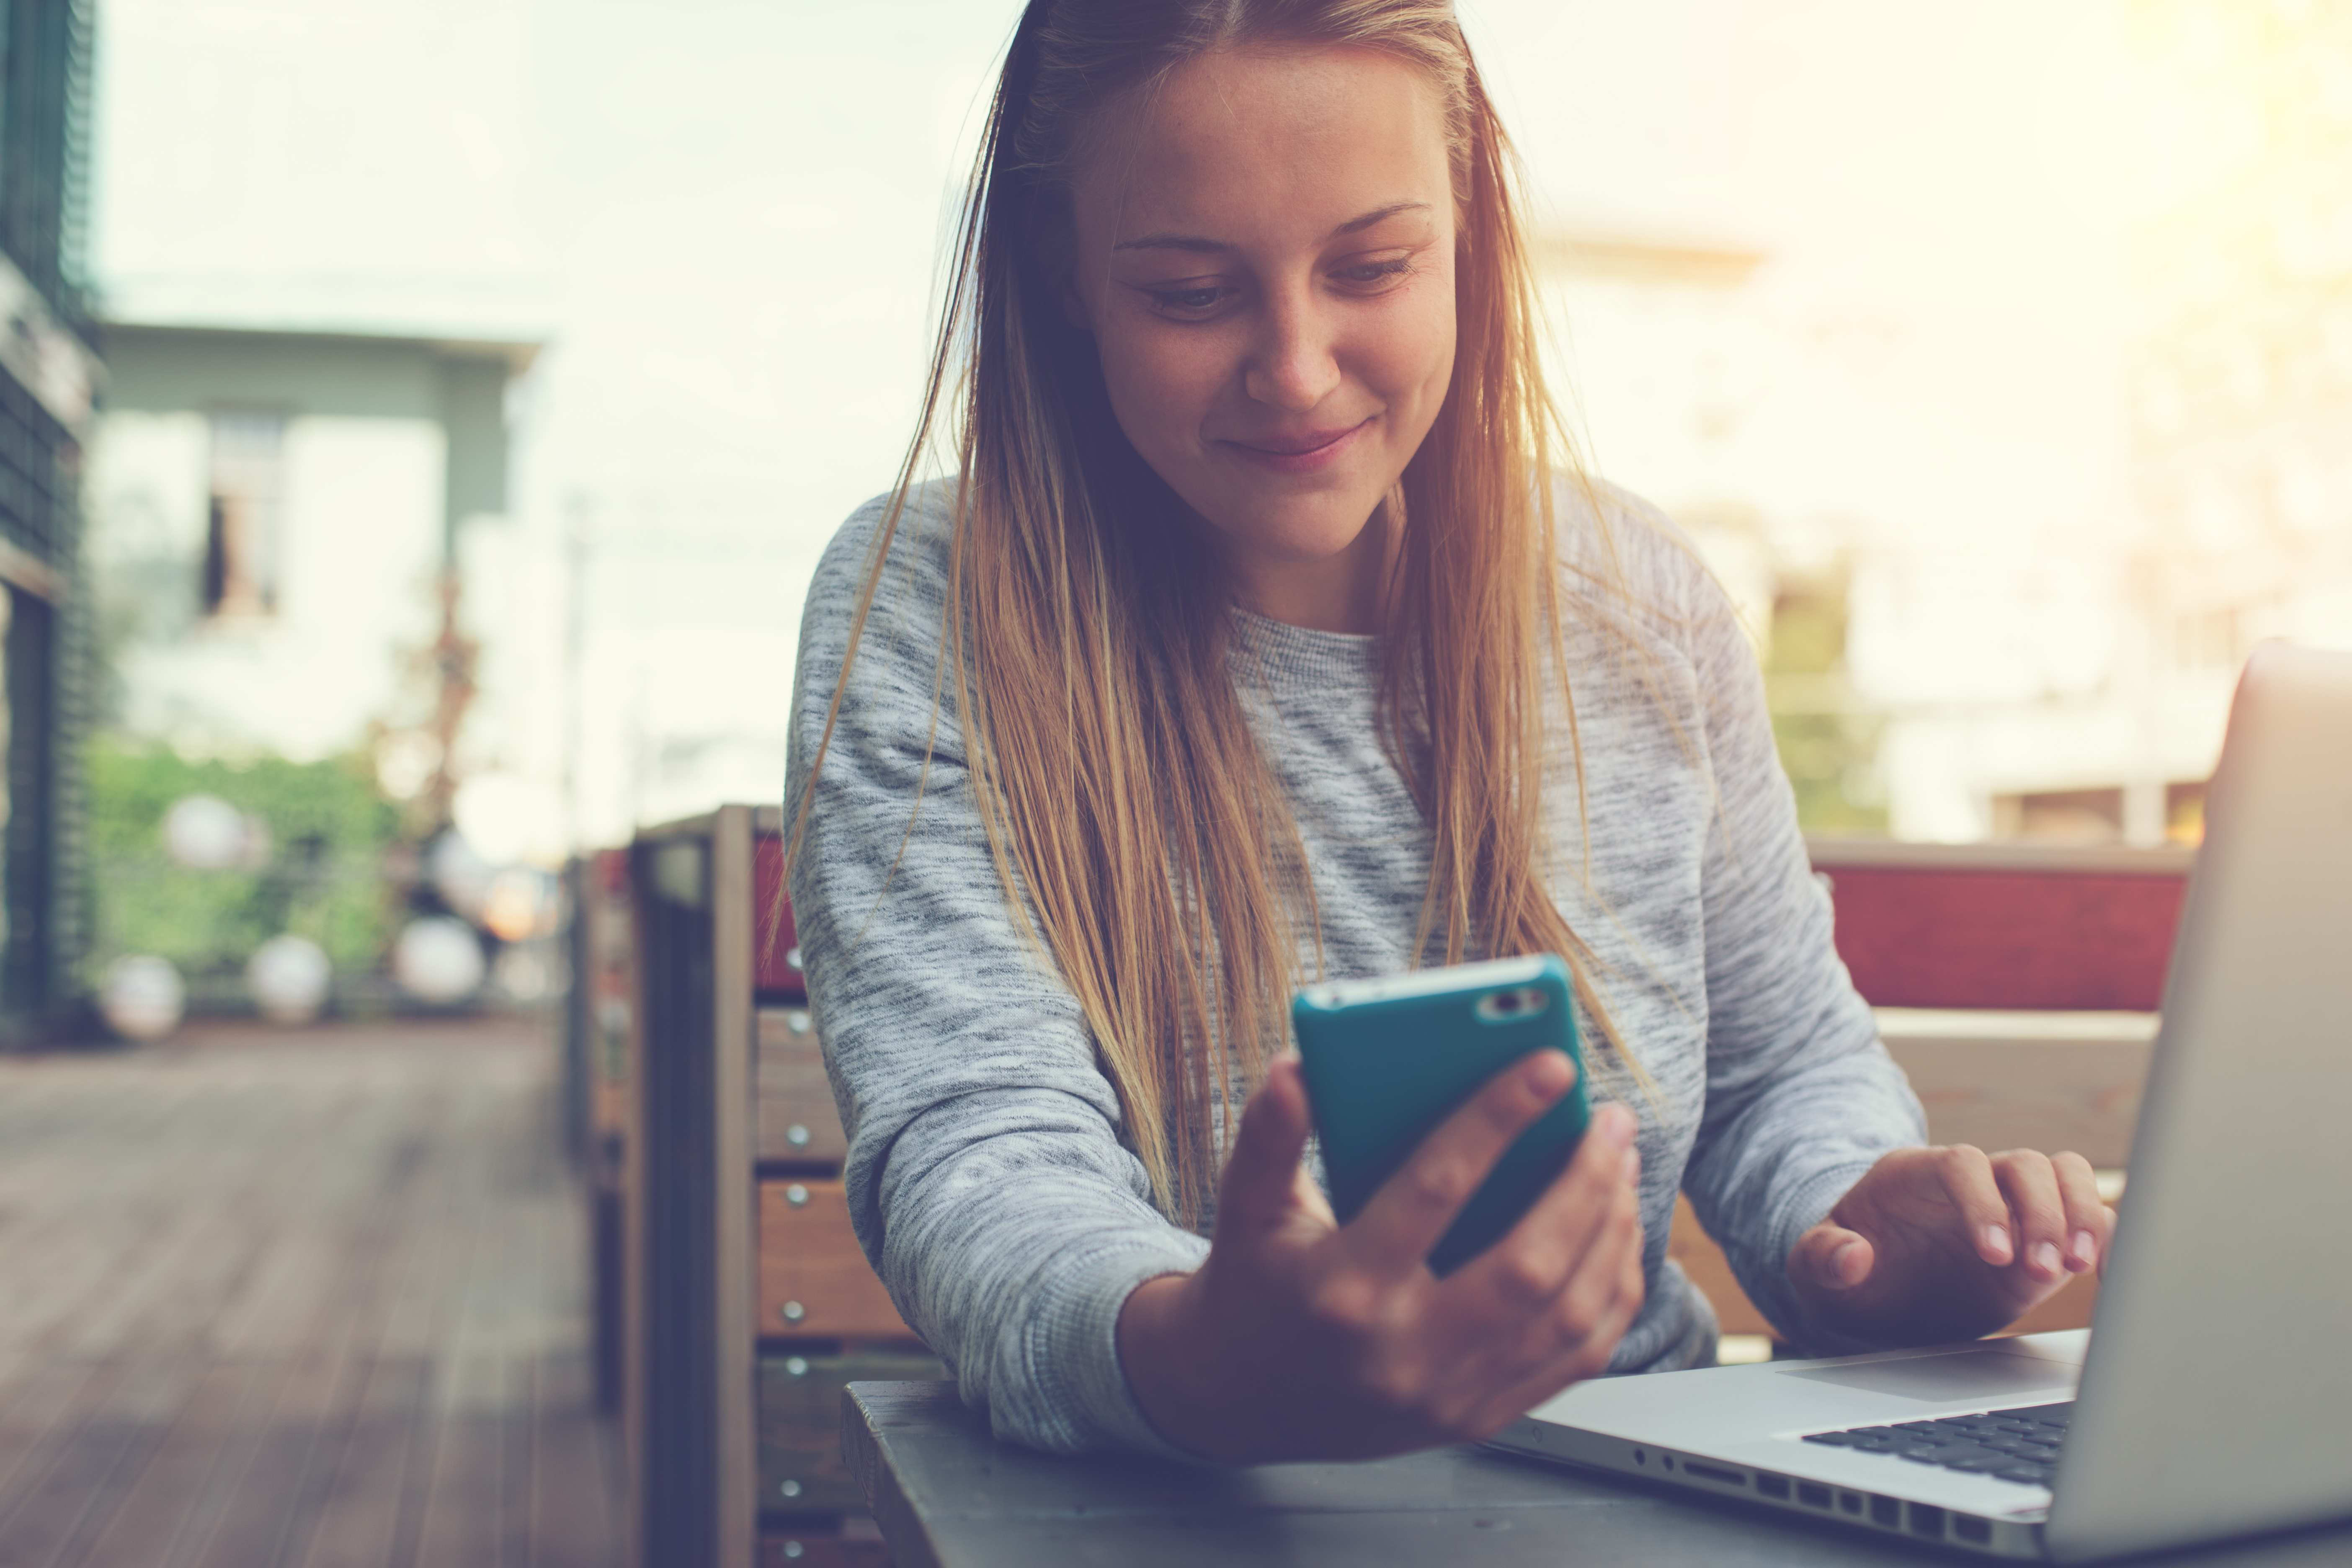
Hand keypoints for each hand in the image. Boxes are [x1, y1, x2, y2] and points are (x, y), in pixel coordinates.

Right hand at [1116, 1050, 1644, 1462]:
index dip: (1498, 1118)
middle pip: (1528, 1265)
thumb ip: (1269, 1135)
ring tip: (1620, 1165)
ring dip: (1611, 1232)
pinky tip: (1618, 1235)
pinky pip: (1577, 1357)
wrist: (1243, 1403)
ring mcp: (1448, 1394)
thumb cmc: (1255, 1288)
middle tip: (1613, 1119)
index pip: (1435, 1189)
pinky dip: (1613, 1291)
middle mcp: (1401, 1351)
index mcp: (1341, 1289)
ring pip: (1568, 1314)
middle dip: (1585, 1182)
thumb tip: (1294, 1068)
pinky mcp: (1480, 1417)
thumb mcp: (1245, 1208)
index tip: (1550, 1063)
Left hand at [1787, 1145, 2116, 1345]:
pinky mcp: (2044, 1239)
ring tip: (2081, 1268)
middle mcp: (1973, 1182)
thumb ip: (1823, 1258)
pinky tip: (2109, 1277)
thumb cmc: (1846, 1271)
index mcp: (1915, 1175)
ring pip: (2065, 1176)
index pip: (1961, 1163)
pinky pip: (2091, 1218)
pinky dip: (2109, 1238)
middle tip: (2044, 1270)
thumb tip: (1853, 1257)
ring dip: (2083, 1216)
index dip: (1984, 1202)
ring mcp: (2013, 1207)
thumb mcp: (1815, 1268)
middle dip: (2042, 1211)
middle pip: (2023, 1163)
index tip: (1994, 1254)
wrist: (1876, 1296)